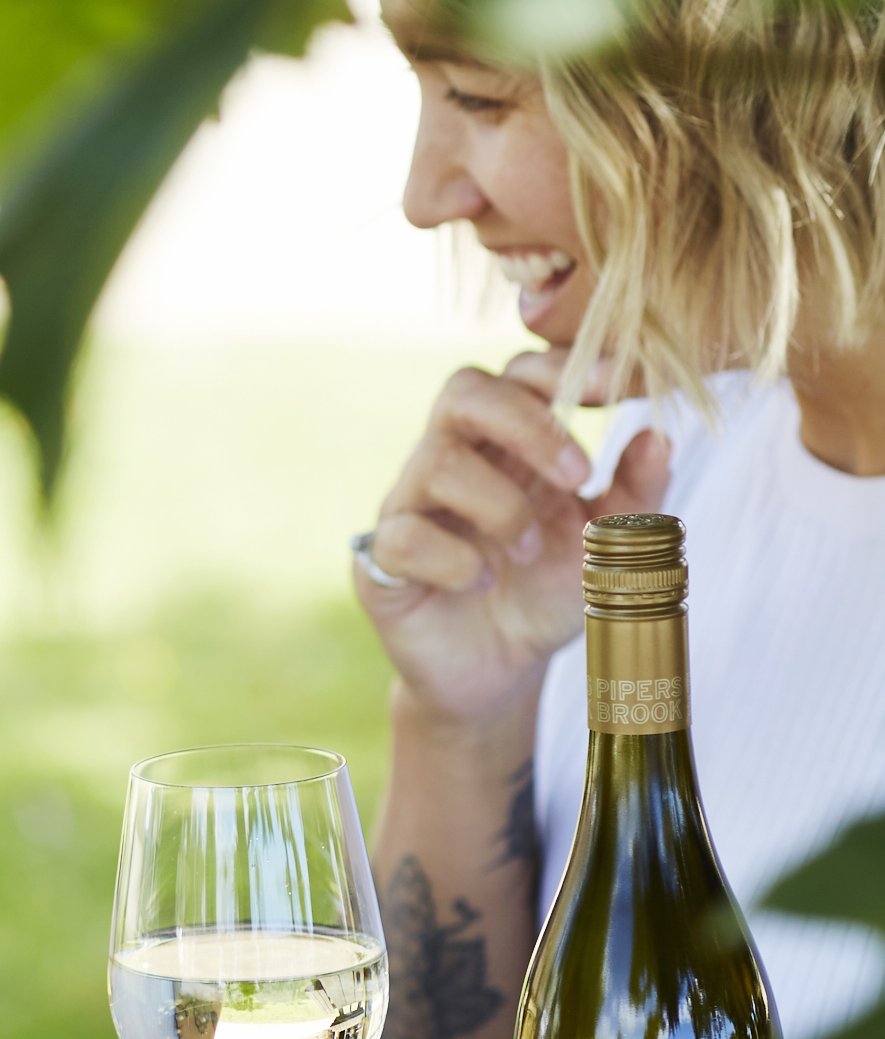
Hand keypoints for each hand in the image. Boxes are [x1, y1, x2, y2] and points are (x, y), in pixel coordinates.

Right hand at [358, 352, 670, 731]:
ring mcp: (411, 507)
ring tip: (529, 549)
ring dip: (499, 504)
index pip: (519, 374)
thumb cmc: (548, 592)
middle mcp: (453, 461)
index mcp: (507, 444)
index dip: (564, 367)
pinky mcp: (380, 562)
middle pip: (465, 392)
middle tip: (578, 475)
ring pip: (436, 463)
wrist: (500, 671)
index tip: (619, 387)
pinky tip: (479, 582)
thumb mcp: (611, 545)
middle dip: (527, 424)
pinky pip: (401, 537)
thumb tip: (658, 434)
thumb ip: (636, 493)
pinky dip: (452, 559)